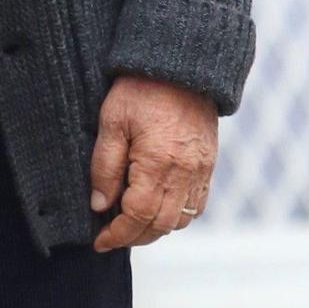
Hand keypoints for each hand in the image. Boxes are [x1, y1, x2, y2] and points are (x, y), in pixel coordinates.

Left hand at [89, 75, 218, 252]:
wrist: (180, 66)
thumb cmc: (140, 89)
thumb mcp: (112, 122)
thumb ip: (104, 167)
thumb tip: (99, 206)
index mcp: (158, 162)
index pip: (138, 216)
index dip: (117, 234)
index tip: (99, 241)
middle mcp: (185, 172)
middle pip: (160, 225)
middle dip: (134, 237)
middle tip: (111, 235)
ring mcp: (201, 170)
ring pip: (181, 219)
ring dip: (155, 228)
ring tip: (131, 223)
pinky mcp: (209, 164)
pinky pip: (197, 205)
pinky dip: (177, 215)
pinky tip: (157, 208)